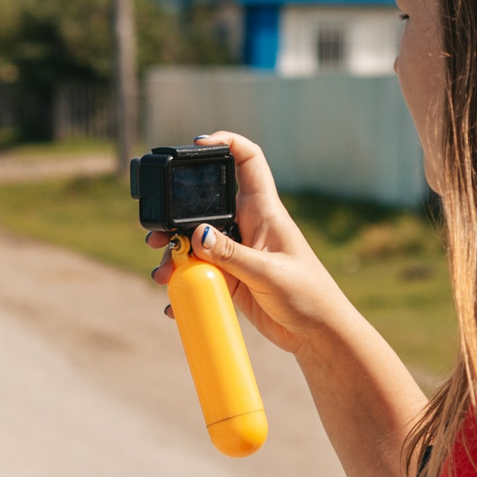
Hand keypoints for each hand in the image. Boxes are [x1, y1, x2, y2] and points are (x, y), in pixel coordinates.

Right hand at [145, 133, 359, 357]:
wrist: (317, 334)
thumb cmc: (308, 295)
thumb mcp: (269, 273)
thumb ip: (232, 255)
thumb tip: (196, 234)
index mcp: (264, 211)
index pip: (247, 161)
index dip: (226, 143)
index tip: (200, 142)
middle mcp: (247, 226)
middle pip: (204, 205)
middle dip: (176, 216)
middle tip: (158, 235)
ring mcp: (236, 252)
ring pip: (195, 242)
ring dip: (174, 255)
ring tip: (164, 275)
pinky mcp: (230, 278)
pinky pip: (198, 272)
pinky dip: (183, 284)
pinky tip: (174, 300)